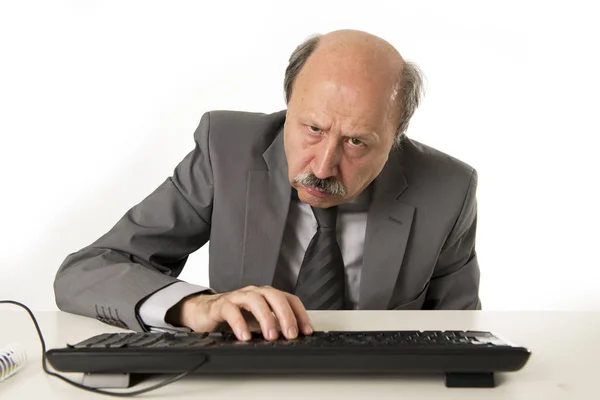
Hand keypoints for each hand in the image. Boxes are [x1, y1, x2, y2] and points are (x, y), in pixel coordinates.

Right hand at [169, 285, 313, 340]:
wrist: (205, 312)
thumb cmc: (235, 315)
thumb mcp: (259, 322)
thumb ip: (274, 326)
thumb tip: (292, 338)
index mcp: (267, 295)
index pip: (290, 299)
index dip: (300, 314)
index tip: (307, 331)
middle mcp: (255, 292)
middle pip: (275, 296)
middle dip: (285, 315)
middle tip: (291, 334)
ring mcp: (238, 296)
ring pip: (255, 300)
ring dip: (266, 318)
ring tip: (270, 336)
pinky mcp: (221, 305)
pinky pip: (231, 311)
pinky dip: (239, 323)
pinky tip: (244, 337)